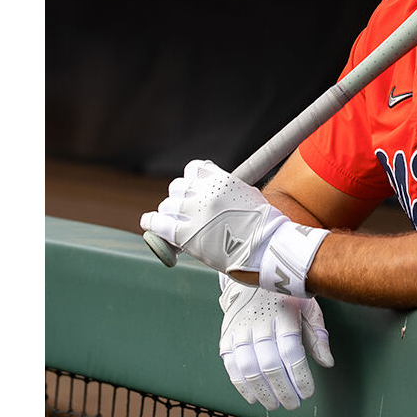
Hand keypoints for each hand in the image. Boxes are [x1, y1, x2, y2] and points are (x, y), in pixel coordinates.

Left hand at [140, 159, 327, 295]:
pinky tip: (149, 222)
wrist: (267, 248)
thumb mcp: (248, 195)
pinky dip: (151, 221)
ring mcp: (193, 213)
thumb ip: (228, 188)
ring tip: (172, 221)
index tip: (194, 188)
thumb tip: (218, 188)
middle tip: (186, 210)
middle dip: (180, 197)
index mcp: (220, 179)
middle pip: (177, 187)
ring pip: (167, 205)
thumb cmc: (264, 225)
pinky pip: (158, 223)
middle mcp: (203, 192)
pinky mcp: (185, 235)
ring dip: (169, 212)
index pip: (193, 168)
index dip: (192, 179)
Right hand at [218, 275, 333, 410]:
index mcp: (283, 313)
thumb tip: (327, 362)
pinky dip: (241, 385)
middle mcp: (259, 321)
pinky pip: (230, 365)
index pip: (291, 351)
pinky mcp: (226, 335)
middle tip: (292, 403)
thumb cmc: (285, 295)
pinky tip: (254, 396)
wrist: (251, 272)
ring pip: (248, 367)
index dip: (299, 376)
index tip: (307, 392)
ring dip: (262, 391)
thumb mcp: (308, 305)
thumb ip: (317, 334)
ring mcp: (240, 329)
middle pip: (269, 363)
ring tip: (275, 404)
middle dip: (282, 389)